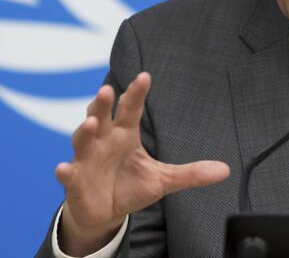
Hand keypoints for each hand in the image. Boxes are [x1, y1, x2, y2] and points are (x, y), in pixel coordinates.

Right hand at [54, 72, 229, 254]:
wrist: (106, 212)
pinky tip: (63, 168)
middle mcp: (104, 141)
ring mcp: (87, 159)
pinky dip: (65, 171)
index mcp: (125, 134)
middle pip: (102, 116)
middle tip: (108, 91)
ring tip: (91, 124)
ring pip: (82, 140)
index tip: (145, 77)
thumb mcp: (164, 179)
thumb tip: (224, 170)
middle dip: (103, 104)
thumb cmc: (131, 185)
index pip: (131, 109)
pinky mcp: (75, 181)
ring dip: (84, 131)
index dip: (136, 93)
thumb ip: (191, 173)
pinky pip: (68, 174)